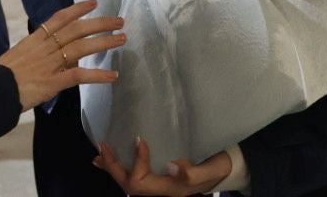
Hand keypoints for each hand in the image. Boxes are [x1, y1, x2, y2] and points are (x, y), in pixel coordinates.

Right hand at [0, 0, 122, 110]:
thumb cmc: (3, 74)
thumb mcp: (21, 55)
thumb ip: (41, 54)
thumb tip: (63, 57)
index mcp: (36, 39)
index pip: (60, 18)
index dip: (78, 9)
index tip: (94, 2)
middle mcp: (45, 47)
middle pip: (77, 30)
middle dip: (99, 23)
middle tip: (119, 21)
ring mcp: (50, 63)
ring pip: (81, 48)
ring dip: (104, 42)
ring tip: (122, 39)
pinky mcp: (53, 82)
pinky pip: (79, 76)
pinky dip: (97, 75)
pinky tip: (113, 76)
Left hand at [94, 137, 236, 195]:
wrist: (225, 170)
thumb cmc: (217, 168)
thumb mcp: (210, 169)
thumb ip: (192, 172)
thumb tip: (171, 167)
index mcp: (169, 188)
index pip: (142, 181)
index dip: (137, 162)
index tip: (139, 139)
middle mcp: (160, 188)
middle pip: (130, 185)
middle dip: (114, 168)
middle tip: (103, 147)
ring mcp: (158, 183)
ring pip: (129, 181)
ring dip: (113, 168)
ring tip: (100, 154)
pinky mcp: (158, 174)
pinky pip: (134, 175)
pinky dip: (120, 166)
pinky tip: (110, 159)